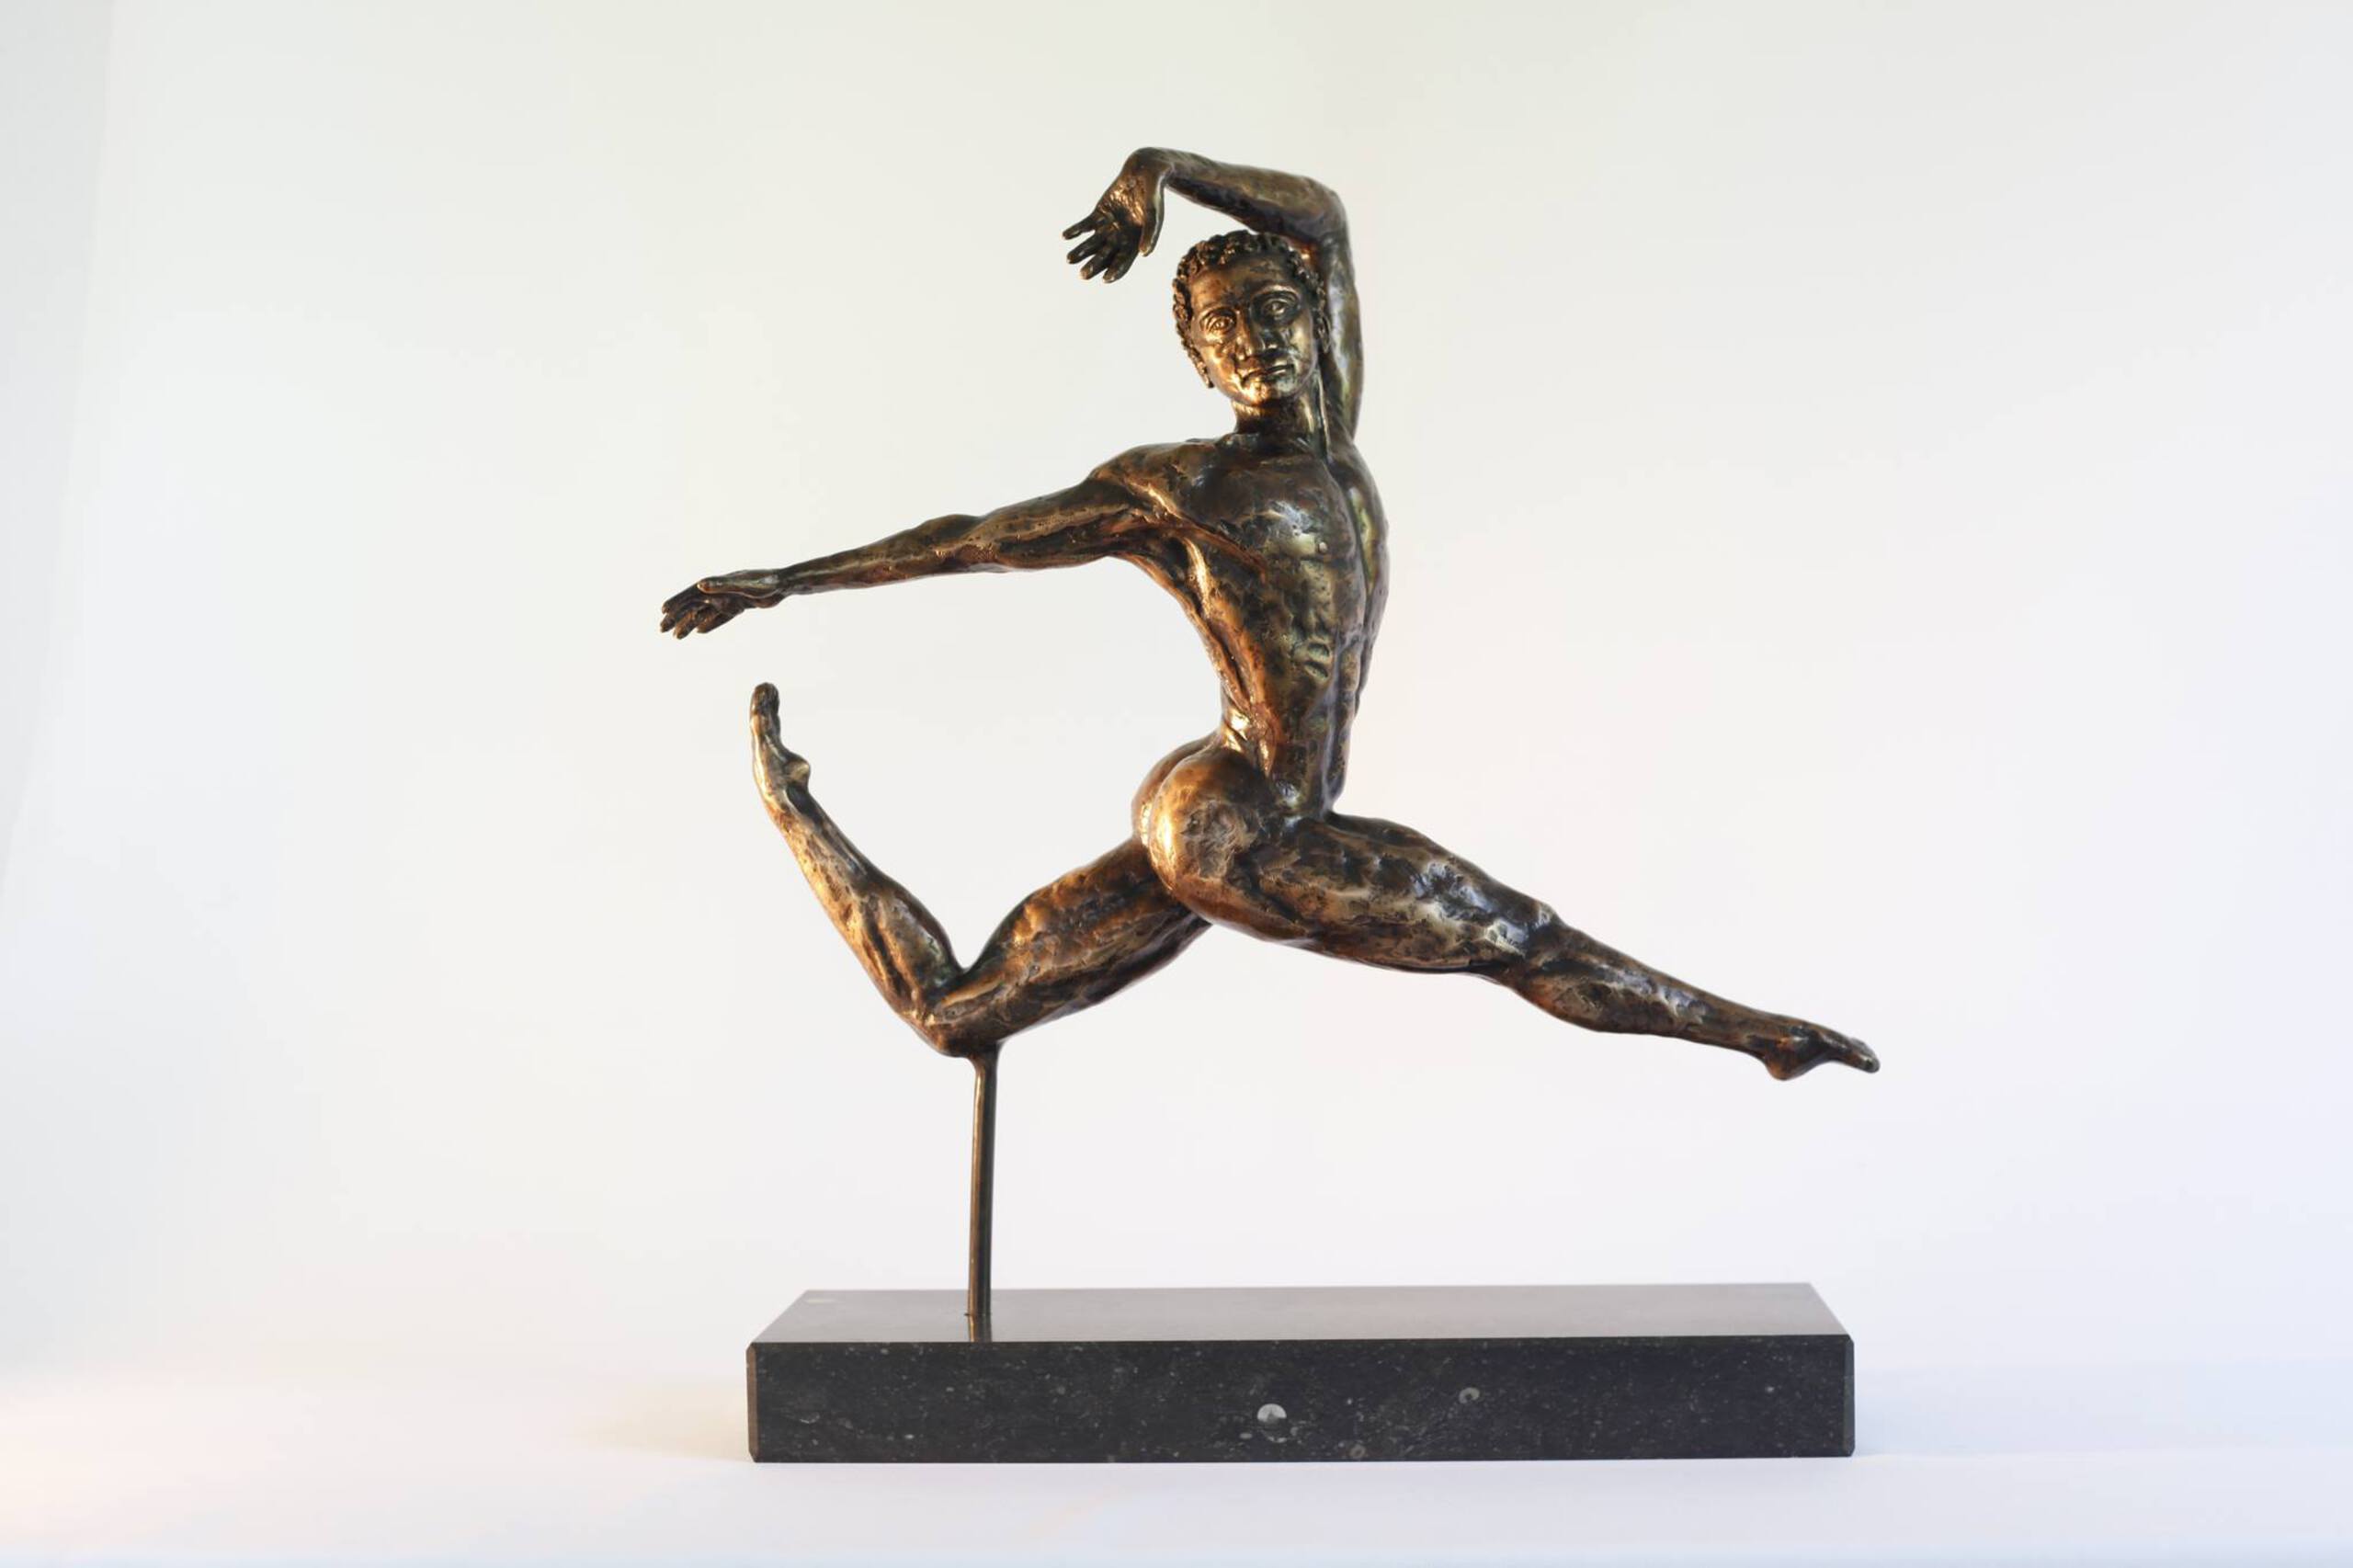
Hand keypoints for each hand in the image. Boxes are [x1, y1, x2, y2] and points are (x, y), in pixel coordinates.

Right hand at [659, 569, 788, 637]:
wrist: (784, 585)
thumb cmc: (765, 582)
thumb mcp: (743, 584)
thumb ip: (721, 585)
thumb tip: (700, 586)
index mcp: (717, 584)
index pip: (691, 594)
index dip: (676, 603)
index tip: (662, 612)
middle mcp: (720, 591)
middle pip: (693, 605)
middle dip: (676, 617)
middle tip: (661, 629)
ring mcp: (728, 599)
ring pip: (704, 614)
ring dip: (689, 624)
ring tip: (676, 637)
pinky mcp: (738, 606)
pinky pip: (720, 618)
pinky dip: (709, 624)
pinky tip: (700, 632)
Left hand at [1062, 150, 1165, 282]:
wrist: (1144, 171)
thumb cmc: (1153, 193)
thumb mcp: (1153, 212)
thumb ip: (1150, 231)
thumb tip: (1144, 254)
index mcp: (1135, 241)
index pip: (1123, 262)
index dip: (1115, 272)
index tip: (1105, 280)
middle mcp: (1121, 237)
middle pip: (1105, 256)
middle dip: (1093, 266)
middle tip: (1082, 275)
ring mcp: (1109, 226)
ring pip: (1092, 243)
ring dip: (1081, 251)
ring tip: (1069, 259)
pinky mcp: (1099, 214)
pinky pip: (1085, 225)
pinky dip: (1075, 231)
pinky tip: (1065, 236)